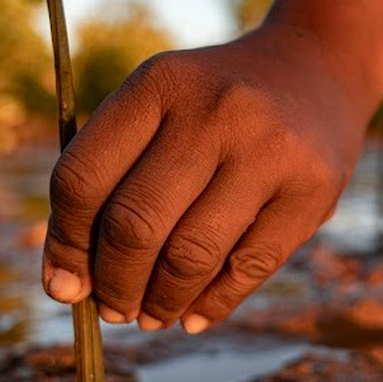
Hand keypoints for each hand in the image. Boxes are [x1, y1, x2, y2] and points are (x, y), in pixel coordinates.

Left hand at [41, 24, 366, 332]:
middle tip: (113, 309)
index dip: (65, 243)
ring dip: (160, 302)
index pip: (83, 178)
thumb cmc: (214, 104)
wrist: (317, 66)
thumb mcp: (160, 105)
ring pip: (190, 255)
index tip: (65, 284)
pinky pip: (249, 267)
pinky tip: (194, 314)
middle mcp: (214, 110)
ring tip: (151, 315)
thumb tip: (67, 286)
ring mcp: (269, 149)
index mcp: (159, 83)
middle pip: (135, 223)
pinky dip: (212, 304)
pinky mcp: (313, 187)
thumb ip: (110, 176)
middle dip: (113, 284)